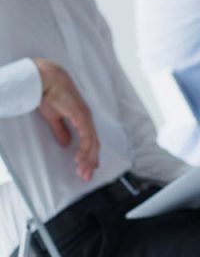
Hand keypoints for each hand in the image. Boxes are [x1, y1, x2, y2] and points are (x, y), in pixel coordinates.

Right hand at [34, 58, 98, 180]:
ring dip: (88, 158)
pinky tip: (80, 158)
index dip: (90, 154)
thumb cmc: (50, 95)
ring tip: (83, 171)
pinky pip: (87, 136)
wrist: (47, 81)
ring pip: (92, 142)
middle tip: (86, 176)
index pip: (90, 140)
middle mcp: (87, 118)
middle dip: (91, 161)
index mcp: (82, 118)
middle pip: (94, 144)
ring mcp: (86, 117)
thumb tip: (66, 143)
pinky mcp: (81, 116)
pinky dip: (85, 148)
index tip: (89, 167)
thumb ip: (61, 130)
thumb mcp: (54, 118)